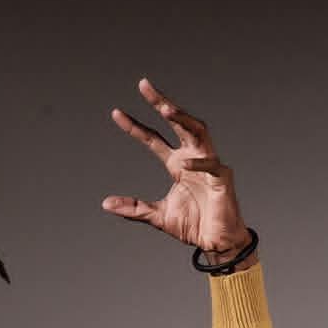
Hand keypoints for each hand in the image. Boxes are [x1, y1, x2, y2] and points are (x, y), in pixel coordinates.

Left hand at [102, 79, 252, 258]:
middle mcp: (192, 158)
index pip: (152, 138)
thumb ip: (133, 208)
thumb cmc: (192, 225)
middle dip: (161, 103)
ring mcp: (209, 164)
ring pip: (198, 131)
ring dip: (182, 118)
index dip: (134, 126)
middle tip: (144, 85)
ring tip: (165, 108)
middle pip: (177, 122)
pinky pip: (211, 165)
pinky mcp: (223, 178)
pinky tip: (183, 165)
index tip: (116, 112)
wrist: (215, 243)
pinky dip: (198, 164)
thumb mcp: (155, 216)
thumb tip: (105, 203)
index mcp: (176, 164)